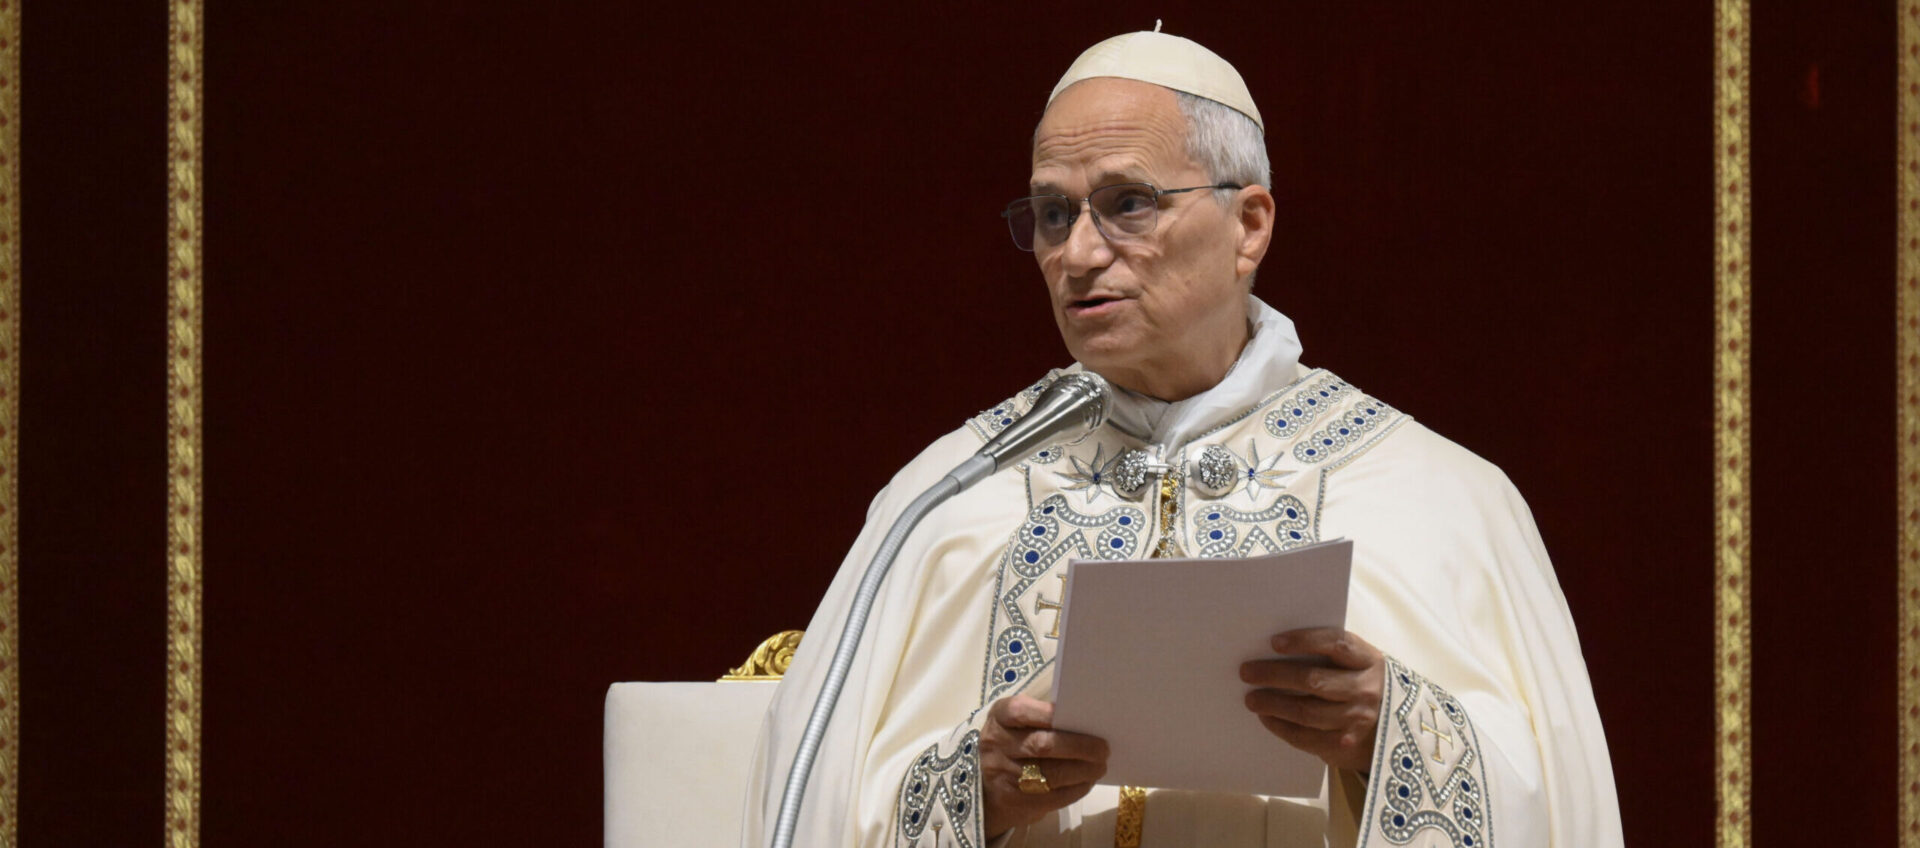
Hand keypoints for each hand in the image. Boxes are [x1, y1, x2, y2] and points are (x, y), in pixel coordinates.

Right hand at [979, 694, 1109, 837]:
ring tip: (1100, 766)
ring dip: (1083, 771)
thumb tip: (1085, 720)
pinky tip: (1087, 782)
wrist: (985, 785)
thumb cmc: (1012, 743)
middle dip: (1079, 747)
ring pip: (1051, 774)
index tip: (1081, 717)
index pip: (1022, 712)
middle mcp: (997, 745)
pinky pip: (1053, 796)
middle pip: (1042, 745)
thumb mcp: (1015, 723)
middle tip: (1103, 749)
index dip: (1050, 714)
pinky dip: (1076, 789)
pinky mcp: (1015, 801)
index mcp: (999, 718)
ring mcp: (1004, 775)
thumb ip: (1041, 716)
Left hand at [1239, 627, 1384, 772]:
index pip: (1337, 644)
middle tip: (1247, 672)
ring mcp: (1358, 719)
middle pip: (1315, 680)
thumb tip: (1275, 649)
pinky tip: (1267, 718)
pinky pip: (1308, 737)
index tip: (1274, 642)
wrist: (1399, 726)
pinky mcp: (1347, 743)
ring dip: (1274, 704)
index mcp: (1370, 660)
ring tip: (1251, 699)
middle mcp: (1367, 689)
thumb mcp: (1359, 663)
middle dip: (1276, 675)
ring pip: (1308, 712)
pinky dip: (1283, 728)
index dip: (1304, 641)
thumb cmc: (1363, 683)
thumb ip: (1329, 655)